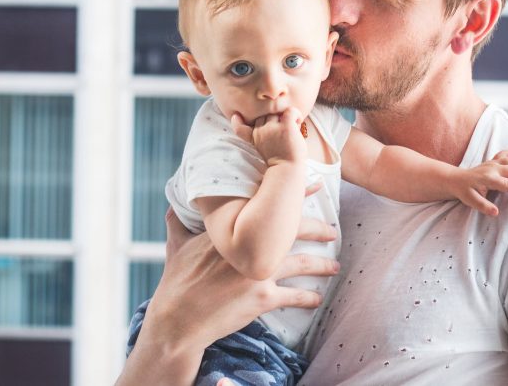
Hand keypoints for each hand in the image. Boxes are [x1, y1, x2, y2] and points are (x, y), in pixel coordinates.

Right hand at [151, 203, 337, 349]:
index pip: (269, 205)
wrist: (179, 320)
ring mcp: (259, 272)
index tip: (315, 186)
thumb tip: (172, 206)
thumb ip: (178, 223)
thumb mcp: (176, 246)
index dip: (295, 194)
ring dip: (322, 265)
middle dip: (318, 228)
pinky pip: (294, 296)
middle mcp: (250, 247)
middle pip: (295, 231)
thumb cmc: (176, 281)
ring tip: (335, 266)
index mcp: (232, 229)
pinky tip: (317, 299)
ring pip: (302, 263)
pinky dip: (309, 298)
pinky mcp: (263, 298)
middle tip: (332, 229)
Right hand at [230, 107, 307, 165]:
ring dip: (285, 116)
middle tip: (283, 129)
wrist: (288, 171)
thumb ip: (258, 140)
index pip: (240, 127)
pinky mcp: (285, 126)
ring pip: (276, 110)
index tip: (236, 117)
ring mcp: (272, 128)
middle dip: (273, 118)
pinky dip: (296, 114)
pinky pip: (290, 111)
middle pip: (264, 114)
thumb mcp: (262, 151)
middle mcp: (261, 131)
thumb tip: (258, 128)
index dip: (237, 122)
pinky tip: (298, 123)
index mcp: (255, 138)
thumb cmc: (280, 162)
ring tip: (292, 127)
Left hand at [452, 151, 507, 216]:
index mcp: (488, 180)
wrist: (455, 179)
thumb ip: (483, 206)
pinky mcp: (492, 161)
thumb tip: (496, 212)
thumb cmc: (464, 191)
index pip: (507, 185)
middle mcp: (492, 169)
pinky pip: (505, 154)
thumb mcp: (470, 201)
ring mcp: (493, 163)